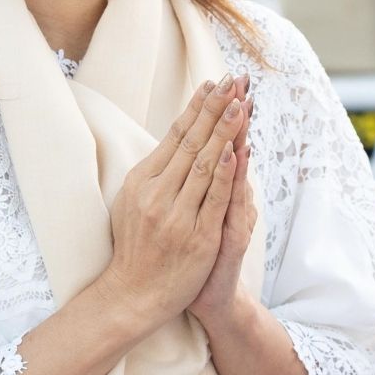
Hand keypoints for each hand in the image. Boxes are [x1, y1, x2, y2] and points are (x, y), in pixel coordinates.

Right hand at [98, 75, 245, 332]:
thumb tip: (176, 137)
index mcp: (142, 181)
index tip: (213, 82)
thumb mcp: (134, 201)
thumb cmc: (136, 245)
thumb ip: (155, 171)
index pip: (175, 135)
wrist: (133, 294)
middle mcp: (157, 193)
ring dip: (224, 131)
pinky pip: (212, 199)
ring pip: (204, 164)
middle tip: (233, 80)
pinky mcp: (196, 236)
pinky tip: (233, 151)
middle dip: (215, 108)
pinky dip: (223, 174)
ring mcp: (176, 215)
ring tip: (241, 103)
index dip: (196, 107)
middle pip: (191, 143)